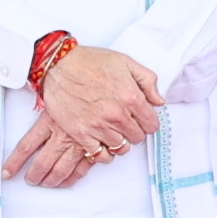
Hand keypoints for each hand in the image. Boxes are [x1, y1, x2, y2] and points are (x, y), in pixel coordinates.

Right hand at [7, 44, 160, 187]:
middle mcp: (117, 115)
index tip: (141, 119)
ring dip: (119, 141)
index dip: (148, 122)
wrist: (58, 65)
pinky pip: (100, 155)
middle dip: (134, 131)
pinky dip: (103, 152)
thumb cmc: (89, 62)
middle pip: (137, 138)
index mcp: (131, 97)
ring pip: (121, 148)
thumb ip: (147, 81)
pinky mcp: (81, 134)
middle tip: (125, 122)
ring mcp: (99, 126)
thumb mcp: (125, 62)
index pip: (152, 125)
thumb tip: (158, 101)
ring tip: (113, 131)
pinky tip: (101, 142)